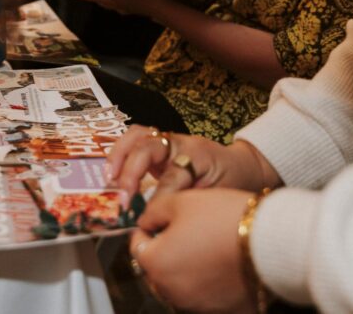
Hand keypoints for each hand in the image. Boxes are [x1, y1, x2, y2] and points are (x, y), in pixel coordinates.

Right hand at [107, 126, 280, 199]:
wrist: (243, 166)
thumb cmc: (232, 182)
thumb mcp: (216, 196)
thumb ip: (189, 202)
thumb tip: (158, 216)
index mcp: (197, 154)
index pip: (172, 175)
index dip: (160, 197)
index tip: (150, 217)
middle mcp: (178, 142)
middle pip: (147, 144)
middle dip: (131, 170)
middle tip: (124, 196)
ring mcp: (166, 141)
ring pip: (136, 134)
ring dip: (118, 155)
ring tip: (109, 178)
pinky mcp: (157, 147)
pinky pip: (133, 140)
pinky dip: (118, 152)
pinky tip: (111, 173)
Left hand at [131, 189, 255, 312]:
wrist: (272, 241)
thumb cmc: (226, 219)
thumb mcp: (181, 200)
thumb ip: (154, 211)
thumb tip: (147, 222)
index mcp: (155, 263)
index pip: (137, 245)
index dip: (146, 229)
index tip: (156, 221)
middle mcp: (169, 290)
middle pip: (157, 268)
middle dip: (164, 250)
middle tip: (183, 231)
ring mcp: (194, 304)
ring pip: (178, 283)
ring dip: (184, 267)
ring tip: (205, 245)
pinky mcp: (219, 311)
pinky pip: (204, 295)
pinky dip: (206, 282)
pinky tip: (221, 264)